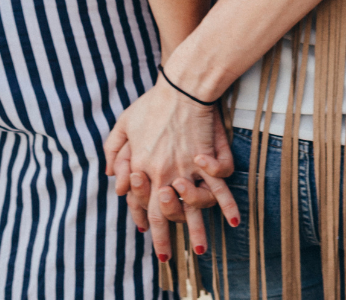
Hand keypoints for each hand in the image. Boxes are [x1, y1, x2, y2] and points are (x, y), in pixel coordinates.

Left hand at [105, 83, 238, 262]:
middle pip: (160, 215)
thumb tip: (111, 176)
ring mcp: (185, 171)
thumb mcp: (123, 123)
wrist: (182, 89)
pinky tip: (233, 221)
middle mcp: (161, 175)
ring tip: (199, 249)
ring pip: (191, 210)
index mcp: (140, 167)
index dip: (140, 218)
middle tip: (164, 256)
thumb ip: (114, 150)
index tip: (144, 228)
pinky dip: (227, 205)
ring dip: (196, 231)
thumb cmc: (152, 103)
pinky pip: (218, 189)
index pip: (137, 202)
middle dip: (162, 239)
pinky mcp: (206, 163)